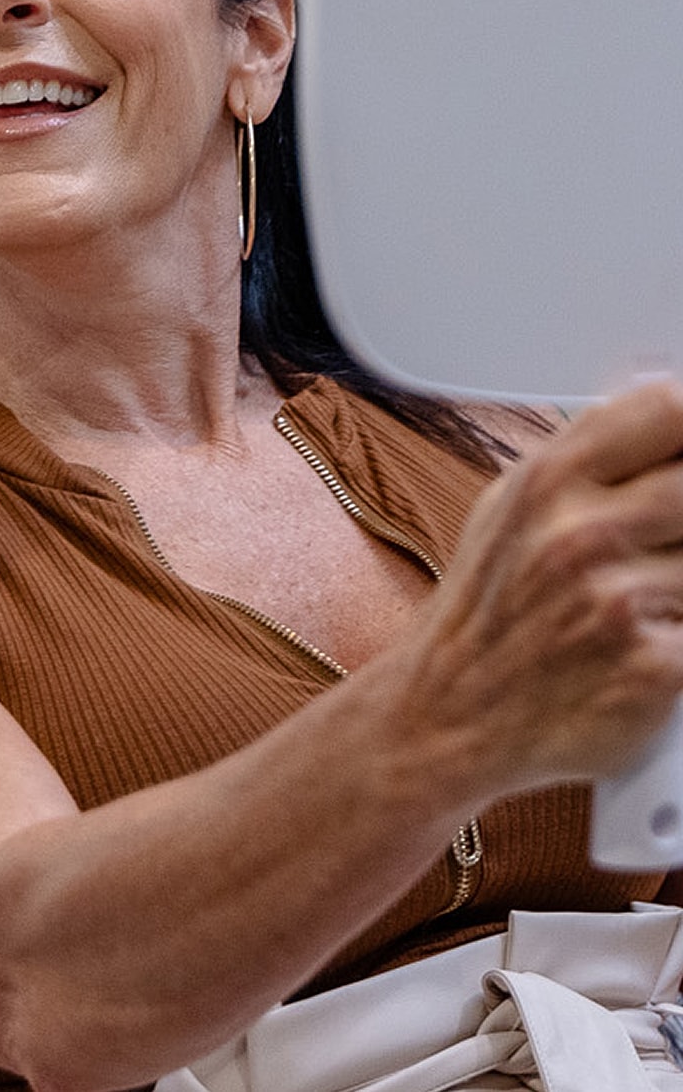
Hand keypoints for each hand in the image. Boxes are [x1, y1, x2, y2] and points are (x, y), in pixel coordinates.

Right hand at [393, 380, 682, 801]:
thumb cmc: (485, 611)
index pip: (669, 407)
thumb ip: (583, 456)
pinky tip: (647, 640)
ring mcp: (619, 602)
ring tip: (643, 594)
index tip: (681, 454)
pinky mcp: (658, 669)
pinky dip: (681, 630)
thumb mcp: (507, 507)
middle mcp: (581, 535)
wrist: (450, 715)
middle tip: (660, 539)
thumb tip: (661, 396)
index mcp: (547, 481)